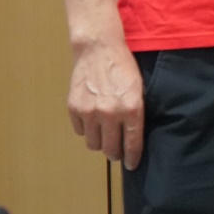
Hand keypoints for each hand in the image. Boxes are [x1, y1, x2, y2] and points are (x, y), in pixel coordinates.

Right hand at [68, 37, 144, 168]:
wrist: (100, 49)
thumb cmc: (124, 67)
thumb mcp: (139, 89)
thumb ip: (136, 113)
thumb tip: (133, 137)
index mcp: (131, 108)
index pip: (132, 143)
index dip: (132, 157)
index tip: (132, 164)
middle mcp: (110, 113)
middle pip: (110, 149)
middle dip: (115, 153)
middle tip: (117, 150)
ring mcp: (90, 111)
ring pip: (93, 144)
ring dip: (99, 141)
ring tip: (104, 133)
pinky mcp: (74, 108)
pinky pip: (80, 131)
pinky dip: (86, 129)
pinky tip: (92, 118)